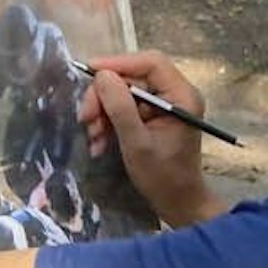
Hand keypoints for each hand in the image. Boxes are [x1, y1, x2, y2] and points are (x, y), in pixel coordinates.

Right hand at [78, 51, 222, 227]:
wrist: (177, 204)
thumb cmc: (163, 177)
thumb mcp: (137, 143)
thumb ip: (120, 108)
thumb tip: (102, 76)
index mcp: (182, 96)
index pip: (150, 63)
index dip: (119, 63)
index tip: (89, 72)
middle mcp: (175, 95)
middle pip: (133, 78)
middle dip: (105, 97)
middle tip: (85, 118)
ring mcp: (164, 106)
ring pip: (125, 93)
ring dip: (103, 113)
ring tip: (93, 137)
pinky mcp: (153, 117)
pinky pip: (125, 108)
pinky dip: (109, 122)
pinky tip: (99, 142)